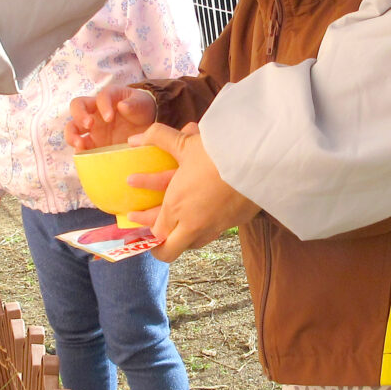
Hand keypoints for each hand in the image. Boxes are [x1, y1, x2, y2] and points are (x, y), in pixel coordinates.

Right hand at [66, 85, 157, 150]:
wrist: (146, 128)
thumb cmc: (142, 110)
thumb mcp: (142, 104)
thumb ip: (134, 104)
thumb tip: (122, 106)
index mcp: (107, 98)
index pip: (100, 97)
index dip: (103, 106)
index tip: (110, 117)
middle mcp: (95, 111)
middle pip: (76, 107)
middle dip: (79, 115)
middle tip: (89, 125)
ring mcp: (92, 129)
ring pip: (72, 128)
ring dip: (72, 135)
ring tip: (80, 144)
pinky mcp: (94, 144)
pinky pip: (81, 148)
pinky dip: (79, 152)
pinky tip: (84, 156)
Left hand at [122, 122, 258, 261]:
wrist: (258, 160)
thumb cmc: (217, 152)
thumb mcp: (186, 144)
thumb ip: (157, 139)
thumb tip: (132, 139)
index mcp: (176, 207)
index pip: (157, 232)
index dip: (147, 230)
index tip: (140, 222)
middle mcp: (193, 224)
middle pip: (171, 251)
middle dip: (160, 249)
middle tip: (154, 243)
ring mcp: (215, 227)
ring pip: (194, 244)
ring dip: (183, 238)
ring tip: (179, 230)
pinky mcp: (235, 223)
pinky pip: (215, 232)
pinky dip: (207, 228)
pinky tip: (208, 217)